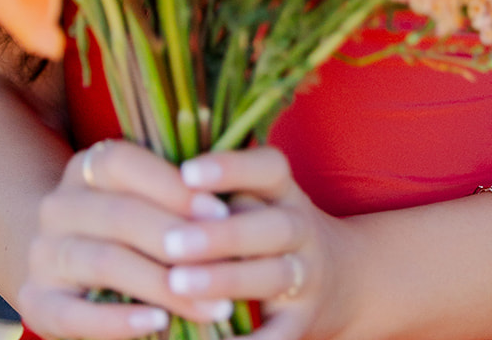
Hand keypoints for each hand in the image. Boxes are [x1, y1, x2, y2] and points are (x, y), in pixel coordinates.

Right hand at [17, 139, 239, 338]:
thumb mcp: (148, 195)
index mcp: (87, 166)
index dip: (173, 186)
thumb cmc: (133, 224)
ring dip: (163, 285)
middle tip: (226, 264)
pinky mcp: (35, 302)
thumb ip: (179, 190)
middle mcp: (57, 205)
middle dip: (178, 240)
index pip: (123, 163)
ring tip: (211, 304)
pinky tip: (158, 323)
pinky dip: (119, 320)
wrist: (69, 263)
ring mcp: (42, 254)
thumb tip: (234, 201)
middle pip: (120, 215)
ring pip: (105, 263)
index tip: (220, 212)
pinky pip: (74, 315)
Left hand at [166, 146, 346, 339]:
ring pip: (273, 276)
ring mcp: (307, 277)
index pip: (270, 168)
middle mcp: (302, 230)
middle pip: (273, 226)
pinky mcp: (302, 323)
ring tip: (178, 285)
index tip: (186, 172)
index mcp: (286, 192)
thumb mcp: (257, 198)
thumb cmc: (268, 228)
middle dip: (222, 235)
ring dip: (226, 280)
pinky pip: (277, 336)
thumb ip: (217, 192)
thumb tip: (150, 180)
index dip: (231, 167)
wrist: (341, 278)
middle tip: (173, 243)